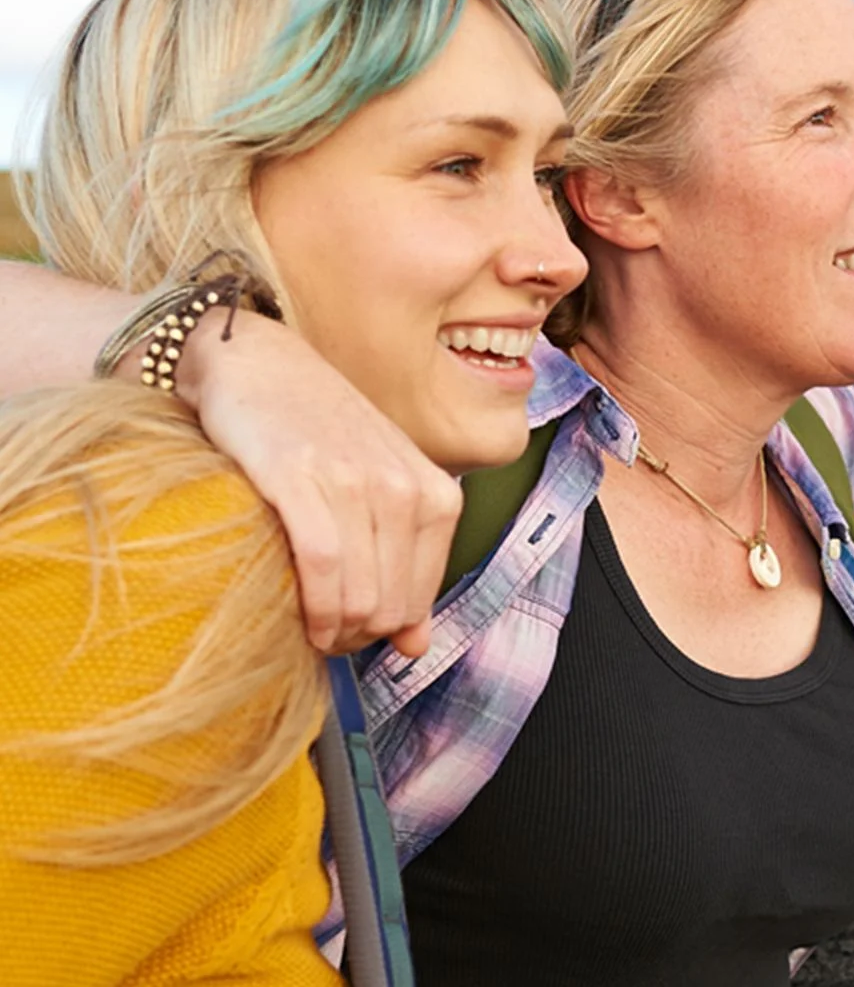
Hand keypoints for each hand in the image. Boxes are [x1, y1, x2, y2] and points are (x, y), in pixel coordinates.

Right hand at [172, 311, 459, 656]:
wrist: (258, 363)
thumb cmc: (319, 433)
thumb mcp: (380, 492)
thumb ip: (406, 564)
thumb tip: (418, 646)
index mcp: (436, 493)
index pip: (421, 598)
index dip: (386, 631)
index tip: (352, 631)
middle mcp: (405, 487)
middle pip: (392, 606)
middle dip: (358, 636)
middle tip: (325, 633)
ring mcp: (356, 481)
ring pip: (362, 597)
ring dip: (333, 630)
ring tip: (310, 627)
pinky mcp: (301, 479)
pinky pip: (323, 568)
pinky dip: (314, 608)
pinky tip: (301, 618)